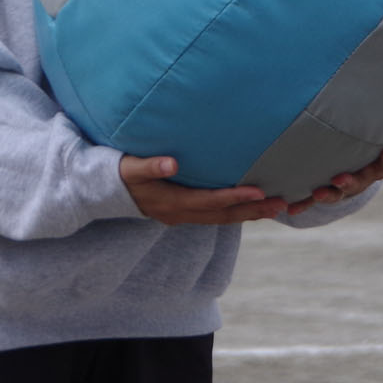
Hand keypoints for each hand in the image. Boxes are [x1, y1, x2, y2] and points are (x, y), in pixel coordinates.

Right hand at [120, 155, 287, 225]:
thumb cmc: (116, 173)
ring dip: (248, 214)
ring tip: (276, 208)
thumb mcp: (129, 168)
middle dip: (252, 211)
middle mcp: (179, 214)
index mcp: (170, 203)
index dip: (234, 198)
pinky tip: (251, 205)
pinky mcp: (183, 211)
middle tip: (282, 204)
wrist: (101, 191)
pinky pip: (214, 215)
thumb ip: (149, 166)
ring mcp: (181, 216)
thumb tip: (172, 164)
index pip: (209, 202)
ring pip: (221, 219)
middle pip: (222, 216)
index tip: (258, 191)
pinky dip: (235, 211)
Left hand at [282, 111, 382, 217]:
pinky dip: (301, 204)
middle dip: (351, 182)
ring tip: (319, 192)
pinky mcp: (319, 191)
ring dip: (328, 195)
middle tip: (342, 178)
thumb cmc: (371, 142)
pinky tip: (290, 207)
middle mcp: (359, 179)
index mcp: (376, 166)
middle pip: (359, 183)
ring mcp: (340, 187)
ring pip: (336, 193)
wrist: (346, 160)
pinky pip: (310, 199)